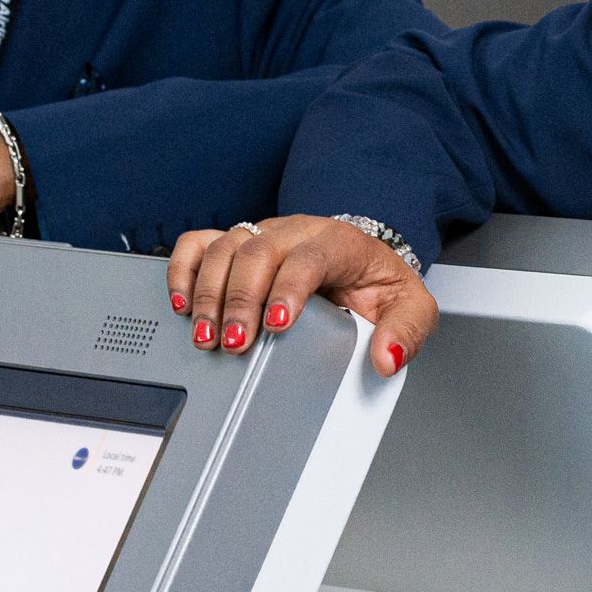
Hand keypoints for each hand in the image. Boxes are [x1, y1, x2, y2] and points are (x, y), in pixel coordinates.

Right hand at [168, 216, 435, 374]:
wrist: (361, 263)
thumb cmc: (380, 285)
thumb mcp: (410, 306)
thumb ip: (405, 331)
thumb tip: (386, 358)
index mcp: (338, 242)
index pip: (308, 256)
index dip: (288, 288)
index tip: (276, 324)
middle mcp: (295, 232)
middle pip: (256, 251)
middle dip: (240, 299)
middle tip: (235, 342)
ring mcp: (261, 235)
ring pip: (223, 248)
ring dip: (207, 293)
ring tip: (206, 336)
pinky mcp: (237, 244)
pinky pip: (198, 243)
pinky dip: (182, 270)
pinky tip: (181, 304)